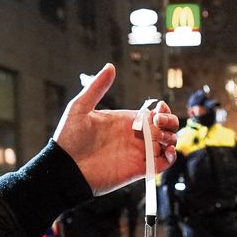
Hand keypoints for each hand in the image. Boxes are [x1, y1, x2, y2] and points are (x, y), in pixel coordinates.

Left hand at [52, 64, 179, 193]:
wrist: (65, 167)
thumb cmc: (68, 138)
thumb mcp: (80, 108)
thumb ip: (97, 87)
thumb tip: (110, 66)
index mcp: (126, 121)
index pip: (153, 113)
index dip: (162, 109)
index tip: (158, 108)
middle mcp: (135, 136)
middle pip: (165, 127)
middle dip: (170, 121)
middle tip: (159, 121)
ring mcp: (138, 153)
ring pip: (167, 144)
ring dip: (171, 138)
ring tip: (160, 136)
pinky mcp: (139, 169)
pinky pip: (163, 164)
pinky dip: (172, 158)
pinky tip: (167, 150)